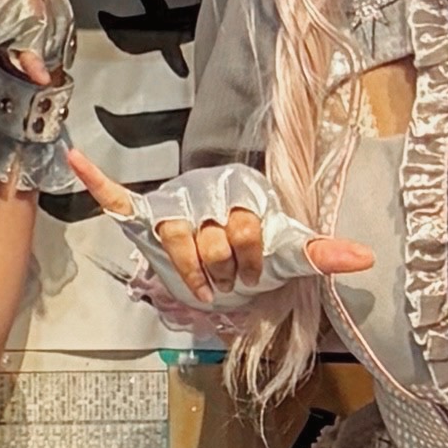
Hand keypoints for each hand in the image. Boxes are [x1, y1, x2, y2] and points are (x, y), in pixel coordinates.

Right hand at [66, 151, 370, 310]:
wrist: (224, 241)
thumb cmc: (252, 247)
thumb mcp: (289, 250)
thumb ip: (323, 253)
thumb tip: (368, 257)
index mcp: (242, 193)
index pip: (245, 231)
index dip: (252, 262)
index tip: (254, 277)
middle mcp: (207, 191)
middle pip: (212, 244)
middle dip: (223, 274)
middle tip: (228, 282)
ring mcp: (175, 204)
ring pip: (177, 242)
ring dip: (190, 274)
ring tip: (201, 288)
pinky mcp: (146, 215)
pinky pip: (118, 194)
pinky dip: (97, 179)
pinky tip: (78, 159)